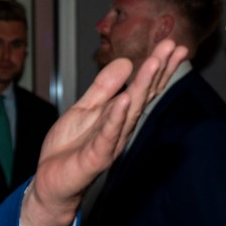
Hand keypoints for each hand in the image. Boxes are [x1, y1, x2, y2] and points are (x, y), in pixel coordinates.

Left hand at [20, 38, 186, 225]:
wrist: (51, 181)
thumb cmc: (70, 147)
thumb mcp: (84, 109)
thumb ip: (103, 88)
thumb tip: (125, 62)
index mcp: (118, 116)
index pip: (142, 89)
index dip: (157, 67)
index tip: (172, 44)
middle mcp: (120, 129)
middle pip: (142, 96)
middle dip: (157, 70)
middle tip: (174, 46)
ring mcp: (109, 143)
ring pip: (129, 112)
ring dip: (142, 87)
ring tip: (153, 63)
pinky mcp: (94, 158)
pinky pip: (106, 136)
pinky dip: (115, 118)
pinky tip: (124, 100)